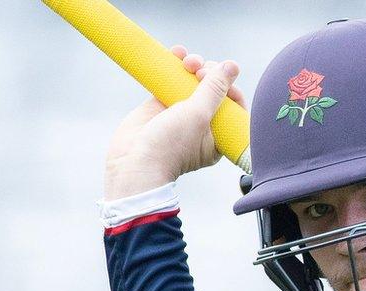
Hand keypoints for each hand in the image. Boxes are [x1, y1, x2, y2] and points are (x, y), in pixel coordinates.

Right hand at [104, 45, 245, 200]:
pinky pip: (171, 80)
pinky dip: (174, 66)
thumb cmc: (169, 146)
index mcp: (218, 136)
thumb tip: (232, 66)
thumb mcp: (199, 115)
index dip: (230, 87)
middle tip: (200, 70)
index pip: (233, 107)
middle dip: (210, 73)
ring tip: (187, 61)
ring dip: (193, 65)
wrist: (132, 162)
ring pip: (192, 82)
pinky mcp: (160, 105)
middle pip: (213, 90)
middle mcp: (201, 125)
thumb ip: (215, 89)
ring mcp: (180, 114)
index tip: (222, 79)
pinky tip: (177, 53)